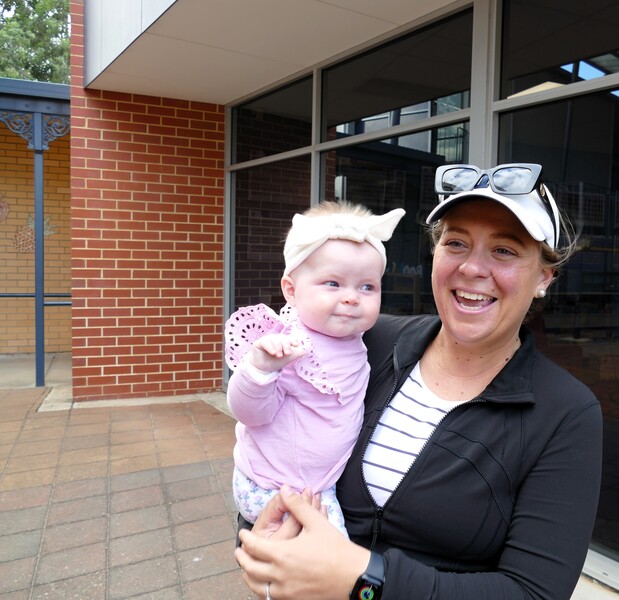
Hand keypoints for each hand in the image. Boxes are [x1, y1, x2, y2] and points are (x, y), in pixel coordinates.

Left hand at [235, 488, 369, 598]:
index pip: (254, 546)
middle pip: (250, 569)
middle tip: (239, 551)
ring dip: (249, 576)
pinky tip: (265, 583)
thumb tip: (284, 490)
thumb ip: (297, 505)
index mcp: (283, 554)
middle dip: (242, 559)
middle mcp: (280, 575)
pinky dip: (263, 590)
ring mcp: (286, 591)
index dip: (246, 539)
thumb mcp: (316, 522)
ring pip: (257, 587)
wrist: (353, 576)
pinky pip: (270, 597)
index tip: (243, 534)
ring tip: (247, 569)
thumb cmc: (335, 548)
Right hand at [248, 333, 305, 372]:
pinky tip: (272, 352)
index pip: (290, 338)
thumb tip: (306, 350)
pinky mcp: (260, 342)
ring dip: (278, 348)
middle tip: (287, 353)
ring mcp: (268, 340)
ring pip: (275, 340)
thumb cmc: (275, 362)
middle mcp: (276, 339)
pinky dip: (270, 347)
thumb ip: (296, 354)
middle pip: (283, 339)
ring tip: (278, 355)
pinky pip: (265, 342)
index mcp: (284, 341)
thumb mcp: (287, 359)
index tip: (296, 345)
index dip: (293, 341)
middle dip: (286, 346)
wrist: (263, 369)